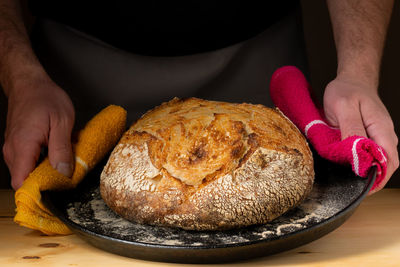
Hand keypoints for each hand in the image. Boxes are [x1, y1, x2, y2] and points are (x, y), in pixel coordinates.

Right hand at [2, 75, 74, 189]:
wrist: (30, 83)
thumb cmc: (45, 98)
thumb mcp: (62, 122)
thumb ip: (62, 150)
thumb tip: (64, 172)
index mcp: (23, 146)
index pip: (22, 182)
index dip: (37, 192)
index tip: (55, 193)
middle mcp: (13, 150)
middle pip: (24, 180)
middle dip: (44, 183)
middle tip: (64, 176)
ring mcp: (12, 148)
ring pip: (26, 172)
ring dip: (43, 172)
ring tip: (61, 163)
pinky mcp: (16, 145)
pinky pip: (26, 162)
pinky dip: (40, 163)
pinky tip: (54, 155)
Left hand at [323, 75, 398, 193]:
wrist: (351, 79)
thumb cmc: (347, 91)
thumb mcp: (344, 107)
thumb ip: (351, 129)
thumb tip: (357, 153)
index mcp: (381, 129)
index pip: (389, 161)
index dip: (378, 177)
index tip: (361, 187)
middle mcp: (385, 135)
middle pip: (385, 165)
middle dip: (371, 178)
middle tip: (351, 186)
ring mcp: (379, 136)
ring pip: (378, 160)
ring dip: (366, 171)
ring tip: (348, 178)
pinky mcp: (371, 136)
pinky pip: (370, 153)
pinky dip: (362, 162)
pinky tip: (349, 165)